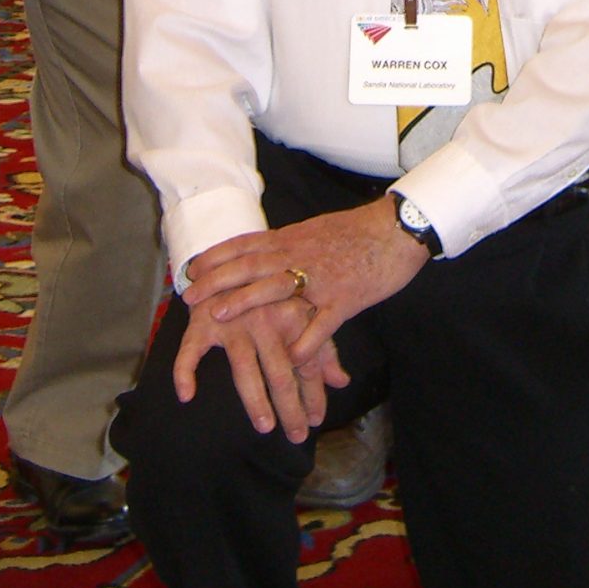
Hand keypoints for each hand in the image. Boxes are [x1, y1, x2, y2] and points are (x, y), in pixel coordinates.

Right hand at [169, 297, 348, 441]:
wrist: (232, 256)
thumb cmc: (271, 293)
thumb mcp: (303, 314)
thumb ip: (322, 349)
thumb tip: (341, 382)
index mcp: (291, 315)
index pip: (307, 363)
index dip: (314, 394)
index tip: (316, 422)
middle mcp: (264, 318)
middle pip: (280, 370)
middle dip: (290, 406)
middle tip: (297, 437)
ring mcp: (232, 320)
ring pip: (244, 367)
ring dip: (255, 399)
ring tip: (265, 426)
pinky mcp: (202, 320)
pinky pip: (191, 349)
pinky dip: (185, 371)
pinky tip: (187, 396)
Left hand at [184, 199, 429, 367]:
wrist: (398, 229)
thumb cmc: (359, 232)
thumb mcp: (317, 232)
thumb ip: (291, 245)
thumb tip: (267, 252)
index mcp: (293, 239)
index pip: (247, 244)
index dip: (217, 256)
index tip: (191, 268)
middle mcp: (301, 255)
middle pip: (252, 265)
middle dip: (218, 280)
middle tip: (190, 296)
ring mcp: (322, 278)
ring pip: (278, 288)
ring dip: (246, 300)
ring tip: (220, 315)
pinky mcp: (345, 299)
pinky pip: (321, 322)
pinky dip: (305, 340)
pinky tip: (289, 357)